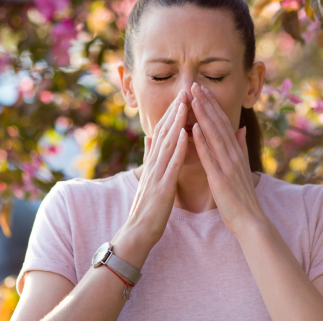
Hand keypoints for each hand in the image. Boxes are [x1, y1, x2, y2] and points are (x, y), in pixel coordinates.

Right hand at [118, 89, 188, 247]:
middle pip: (164, 133)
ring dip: (176, 122)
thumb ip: (149, 156)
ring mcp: (157, 175)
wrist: (138, 232)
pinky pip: (171, 164)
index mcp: (153, 162)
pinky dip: (178, 147)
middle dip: (174, 111)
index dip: (172, 113)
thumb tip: (149, 136)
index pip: (163, 132)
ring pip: (167, 143)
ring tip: (184, 104)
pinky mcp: (162, 187)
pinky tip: (185, 133)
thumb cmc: (147, 206)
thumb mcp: (148, 177)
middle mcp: (154, 164)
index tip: (181, 96)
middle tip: (184, 90)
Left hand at [190, 82, 267, 235]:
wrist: (250, 221)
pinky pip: (210, 157)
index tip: (202, 89)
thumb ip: (240, 146)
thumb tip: (240, 128)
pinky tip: (193, 128)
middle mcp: (233, 154)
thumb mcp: (243, 167)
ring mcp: (228, 165)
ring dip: (203, 115)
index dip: (212, 105)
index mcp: (236, 151)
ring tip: (193, 98)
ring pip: (214, 135)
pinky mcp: (220, 178)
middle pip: (218, 123)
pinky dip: (202, 141)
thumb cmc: (242, 196)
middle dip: (206, 103)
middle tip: (195, 85)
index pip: (223, 123)